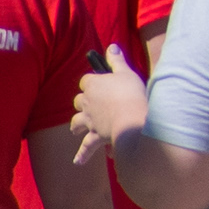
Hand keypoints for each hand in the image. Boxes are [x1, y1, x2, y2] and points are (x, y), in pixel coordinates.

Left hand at [71, 46, 149, 164]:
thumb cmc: (131, 93)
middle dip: (83, 102)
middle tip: (89, 105)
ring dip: (77, 125)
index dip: (93, 81)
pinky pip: (87, 146)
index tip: (102, 82)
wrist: (133, 120)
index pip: (86, 80)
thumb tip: (111, 47)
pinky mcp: (96, 136)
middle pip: (79, 101)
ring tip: (75, 129)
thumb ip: (117, 61)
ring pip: (77, 122)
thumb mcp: (127, 73)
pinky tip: (78, 161)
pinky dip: (83, 154)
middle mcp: (87, 103)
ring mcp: (90, 121)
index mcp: (93, 85)